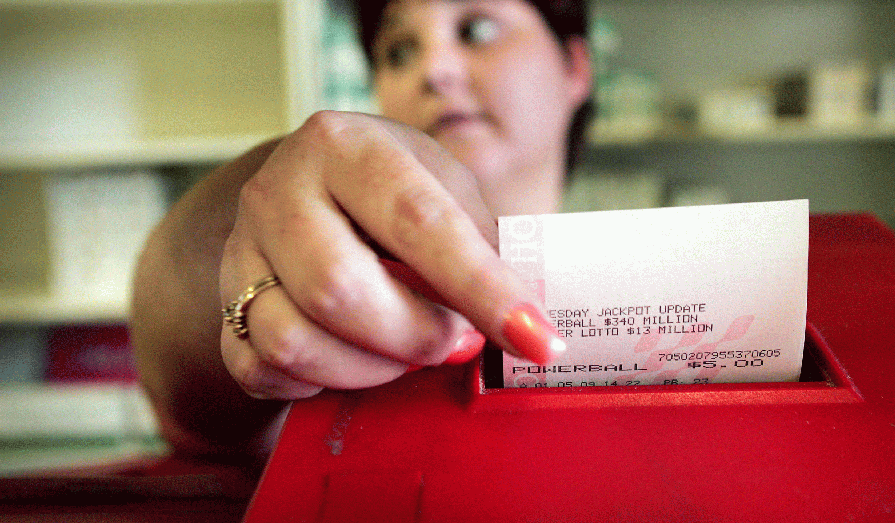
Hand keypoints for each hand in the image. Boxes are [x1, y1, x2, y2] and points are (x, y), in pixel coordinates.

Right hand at [218, 111, 562, 399]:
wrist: (304, 193)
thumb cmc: (391, 195)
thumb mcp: (444, 191)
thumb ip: (479, 247)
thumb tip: (520, 327)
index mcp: (345, 147)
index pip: (418, 222)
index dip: (482, 289)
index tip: (537, 339)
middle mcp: (278, 189)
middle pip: (339, 290)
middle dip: (414, 336)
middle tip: (452, 341)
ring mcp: (241, 249)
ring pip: (293, 341)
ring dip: (368, 367)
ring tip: (403, 351)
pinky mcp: (224, 304)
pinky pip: (261, 370)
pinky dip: (318, 382)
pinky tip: (350, 360)